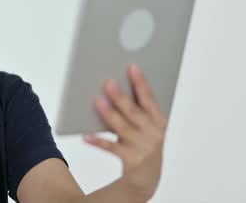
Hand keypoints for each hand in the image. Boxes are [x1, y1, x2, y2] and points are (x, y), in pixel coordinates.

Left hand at [83, 64, 167, 200]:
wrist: (147, 179)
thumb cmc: (144, 143)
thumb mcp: (147, 126)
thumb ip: (136, 109)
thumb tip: (113, 86)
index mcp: (159, 121)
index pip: (149, 99)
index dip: (141, 83)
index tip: (132, 67)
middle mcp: (153, 134)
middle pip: (134, 112)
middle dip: (121, 97)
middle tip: (108, 82)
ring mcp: (143, 147)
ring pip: (122, 128)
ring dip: (109, 114)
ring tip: (97, 102)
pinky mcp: (131, 160)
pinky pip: (111, 148)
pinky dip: (98, 142)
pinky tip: (86, 136)